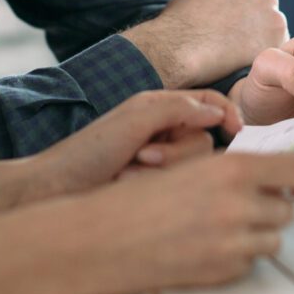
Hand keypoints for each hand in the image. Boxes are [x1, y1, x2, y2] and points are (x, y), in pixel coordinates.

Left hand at [27, 91, 240, 200]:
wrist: (57, 189)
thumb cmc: (88, 151)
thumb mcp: (135, 120)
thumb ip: (177, 109)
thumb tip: (216, 113)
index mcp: (161, 108)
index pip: (210, 104)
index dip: (228, 114)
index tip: (237, 131)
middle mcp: (164, 133)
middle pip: (204, 142)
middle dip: (175, 153)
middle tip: (142, 156)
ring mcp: (160, 162)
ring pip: (193, 169)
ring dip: (160, 171)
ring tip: (128, 173)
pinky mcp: (155, 188)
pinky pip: (177, 188)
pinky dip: (152, 186)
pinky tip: (126, 186)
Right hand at [81, 152, 293, 292]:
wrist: (101, 239)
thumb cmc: (137, 197)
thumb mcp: (187, 167)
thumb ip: (232, 170)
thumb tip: (273, 175)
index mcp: (232, 169)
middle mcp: (240, 205)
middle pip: (286, 209)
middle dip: (270, 207)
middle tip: (241, 206)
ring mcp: (233, 244)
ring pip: (273, 240)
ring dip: (256, 234)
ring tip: (221, 228)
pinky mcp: (222, 273)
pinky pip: (249, 264)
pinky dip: (236, 257)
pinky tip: (205, 248)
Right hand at [122, 0, 286, 87]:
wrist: (178, 49)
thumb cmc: (177, 26)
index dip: (236, 3)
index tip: (225, 19)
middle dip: (252, 14)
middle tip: (233, 36)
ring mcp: (267, 2)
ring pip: (271, 18)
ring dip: (261, 30)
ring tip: (236, 48)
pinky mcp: (277, 28)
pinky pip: (278, 38)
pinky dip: (266, 48)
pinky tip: (245, 57)